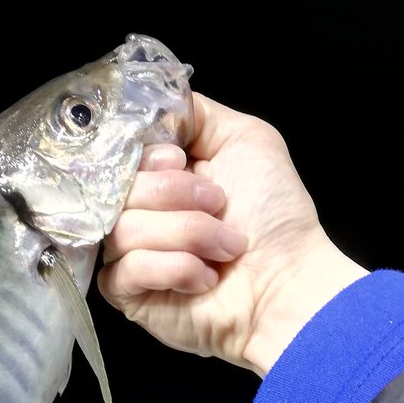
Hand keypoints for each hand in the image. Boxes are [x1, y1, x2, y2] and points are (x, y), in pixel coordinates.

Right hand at [98, 93, 367, 375]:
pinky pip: (126, 269)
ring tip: (224, 249)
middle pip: (117, 187)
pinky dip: (176, 268)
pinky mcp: (126, 294)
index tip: (184, 162)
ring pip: (123, 228)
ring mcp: (127, 253)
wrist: (287, 283)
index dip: (149, 156)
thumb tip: (154, 108)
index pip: (118, 151)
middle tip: (220, 207)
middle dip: (177, 195)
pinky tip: (204, 279)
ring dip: (188, 234)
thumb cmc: (275, 217)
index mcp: (158, 174)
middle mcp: (138, 210)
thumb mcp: (246, 139)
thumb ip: (195, 114)